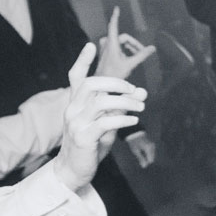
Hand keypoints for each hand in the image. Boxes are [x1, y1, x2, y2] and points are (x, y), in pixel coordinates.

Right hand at [51, 44, 146, 189]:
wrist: (74, 170)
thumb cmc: (91, 144)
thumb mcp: (108, 122)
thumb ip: (122, 106)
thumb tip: (142, 91)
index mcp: (75, 103)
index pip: (74, 77)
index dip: (82, 60)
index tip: (92, 45)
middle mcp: (72, 110)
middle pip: (91, 84)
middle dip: (115, 83)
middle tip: (133, 89)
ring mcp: (76, 123)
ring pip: (101, 102)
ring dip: (125, 102)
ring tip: (141, 106)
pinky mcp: (83, 138)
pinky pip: (104, 122)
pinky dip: (122, 120)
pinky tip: (134, 121)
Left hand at [93, 7, 155, 80]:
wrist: (102, 83)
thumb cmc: (113, 74)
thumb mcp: (130, 64)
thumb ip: (142, 55)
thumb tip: (152, 48)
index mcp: (111, 43)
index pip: (113, 25)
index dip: (115, 16)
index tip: (117, 8)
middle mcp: (107, 43)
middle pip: (124, 37)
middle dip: (134, 44)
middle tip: (142, 53)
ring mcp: (105, 47)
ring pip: (121, 43)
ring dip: (130, 48)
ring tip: (136, 57)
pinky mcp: (105, 52)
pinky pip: (117, 47)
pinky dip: (125, 51)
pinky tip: (128, 59)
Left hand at [125, 131, 157, 168]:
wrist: (134, 132)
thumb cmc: (134, 142)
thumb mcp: (136, 151)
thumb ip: (141, 159)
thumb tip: (144, 166)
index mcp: (149, 149)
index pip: (151, 160)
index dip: (145, 162)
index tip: (139, 158)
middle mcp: (152, 147)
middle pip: (152, 158)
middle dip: (146, 159)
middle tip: (139, 154)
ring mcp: (152, 145)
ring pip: (151, 155)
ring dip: (146, 155)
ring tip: (139, 151)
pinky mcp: (151, 144)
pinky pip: (150, 152)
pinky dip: (146, 152)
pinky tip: (141, 149)